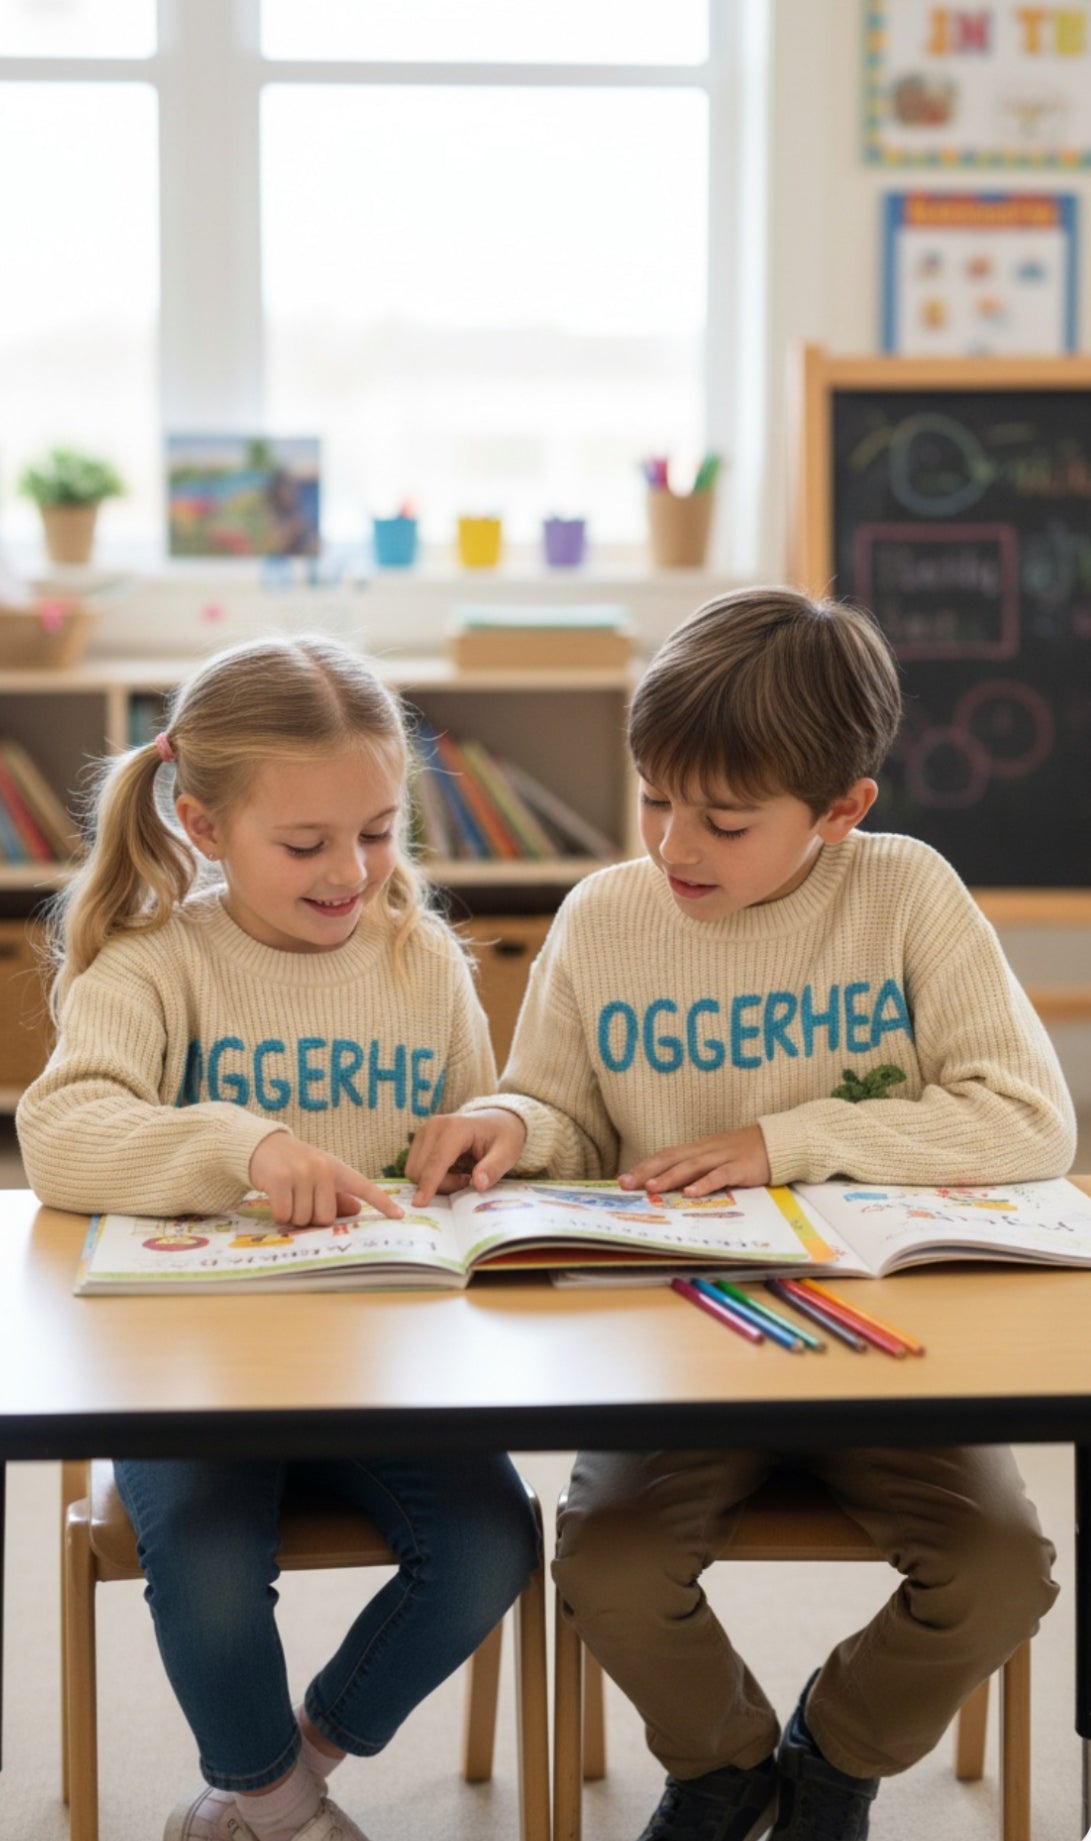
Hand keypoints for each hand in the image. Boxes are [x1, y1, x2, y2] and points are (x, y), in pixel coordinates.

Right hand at [249, 1133, 403, 1226]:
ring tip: (287, 1197)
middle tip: (301, 1202)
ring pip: (303, 1219)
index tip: (400, 1215)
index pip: (364, 1186)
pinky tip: (275, 1199)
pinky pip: (284, 1215)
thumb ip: (336, 1194)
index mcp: (336, 1168)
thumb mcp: (319, 1175)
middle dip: (311, 1219)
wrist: (263, 1146)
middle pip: (326, 1217)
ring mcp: (301, 1173)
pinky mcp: (279, 1180)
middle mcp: (322, 1168)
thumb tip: (355, 1210)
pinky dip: (278, 1215)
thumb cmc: (295, 1165)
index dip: (382, 1202)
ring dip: (293, 1217)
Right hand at [404, 1108, 527, 1204]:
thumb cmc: (502, 1136)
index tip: (420, 1203)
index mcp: (455, 1127)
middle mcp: (434, 1126)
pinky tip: (450, 1172)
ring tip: (460, 1176)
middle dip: (440, 1185)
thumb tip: (478, 1184)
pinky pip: (416, 1167)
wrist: (496, 1120)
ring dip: (434, 1182)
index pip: (437, 1161)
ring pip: (415, 1170)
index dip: (429, 1183)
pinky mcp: (420, 1139)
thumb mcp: (507, 1153)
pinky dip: (430, 1177)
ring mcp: (424, 1131)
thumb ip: (493, 1169)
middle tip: (466, 1182)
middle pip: (421, 1168)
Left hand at [618, 1125, 770, 1196]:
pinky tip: (691, 1193)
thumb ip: (696, 1167)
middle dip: (647, 1171)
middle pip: (672, 1159)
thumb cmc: (744, 1152)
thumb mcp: (716, 1157)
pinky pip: (720, 1176)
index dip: (644, 1166)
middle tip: (626, 1184)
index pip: (665, 1155)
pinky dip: (704, 1184)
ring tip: (651, 1187)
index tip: (623, 1179)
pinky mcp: (740, 1167)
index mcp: (698, 1148)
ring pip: (691, 1166)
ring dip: (669, 1177)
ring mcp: (723, 1157)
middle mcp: (706, 1150)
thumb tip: (670, 1184)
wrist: (778, 1142)